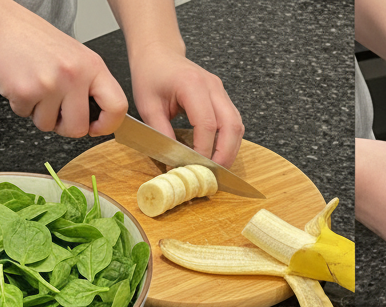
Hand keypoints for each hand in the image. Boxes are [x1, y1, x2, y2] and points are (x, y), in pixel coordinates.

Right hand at [0, 5, 126, 136]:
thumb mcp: (76, 58)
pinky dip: (22, 106)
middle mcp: (74, 75)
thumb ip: (90, 87)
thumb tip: (100, 121)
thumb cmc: (36, 42)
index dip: (108, 125)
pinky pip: (26, 116)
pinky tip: (22, 83)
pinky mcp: (25, 90)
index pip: (117, 106)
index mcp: (92, 66)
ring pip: (49, 126)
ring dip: (40, 114)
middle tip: (55, 110)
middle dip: (65, 126)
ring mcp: (50, 84)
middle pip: (78, 128)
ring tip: (36, 88)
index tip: (96, 127)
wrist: (0, 24)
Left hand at [129, 44, 244, 166]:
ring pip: (237, 126)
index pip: (207, 124)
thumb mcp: (148, 106)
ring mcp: (221, 91)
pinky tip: (219, 153)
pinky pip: (234, 123)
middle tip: (214, 174)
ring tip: (217, 168)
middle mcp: (212, 86)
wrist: (159, 53)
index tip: (195, 168)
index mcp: (192, 84)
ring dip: (231, 150)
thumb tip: (174, 163)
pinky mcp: (223, 98)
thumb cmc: (151, 74)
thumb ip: (162, 134)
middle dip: (225, 154)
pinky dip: (230, 142)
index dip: (204, 150)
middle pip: (231, 126)